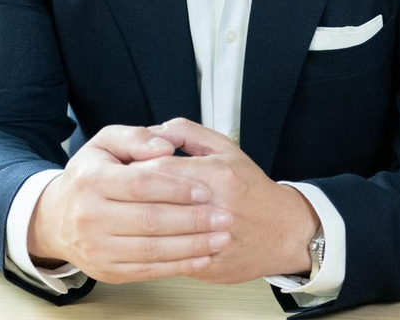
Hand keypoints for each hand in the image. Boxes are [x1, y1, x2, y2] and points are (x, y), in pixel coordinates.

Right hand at [27, 123, 235, 282]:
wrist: (58, 218)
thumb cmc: (90, 176)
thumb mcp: (105, 143)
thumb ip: (137, 138)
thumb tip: (166, 146)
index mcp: (91, 180)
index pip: (139, 184)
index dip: (175, 188)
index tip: (205, 191)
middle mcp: (89, 216)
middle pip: (150, 220)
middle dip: (192, 220)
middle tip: (224, 217)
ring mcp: (97, 247)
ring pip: (152, 250)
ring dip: (192, 246)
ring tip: (221, 238)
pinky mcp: (107, 271)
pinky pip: (148, 271)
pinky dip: (178, 266)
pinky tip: (202, 258)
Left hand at [135, 118, 320, 284]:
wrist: (283, 231)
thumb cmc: (251, 188)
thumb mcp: (223, 148)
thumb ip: (186, 132)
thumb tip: (153, 132)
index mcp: (216, 175)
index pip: (157, 169)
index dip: (132, 169)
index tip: (121, 169)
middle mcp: (214, 207)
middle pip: (153, 202)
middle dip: (127, 198)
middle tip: (116, 194)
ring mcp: (211, 240)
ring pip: (157, 235)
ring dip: (136, 226)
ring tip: (125, 216)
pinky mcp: (208, 266)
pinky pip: (170, 259)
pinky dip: (153, 250)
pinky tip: (143, 240)